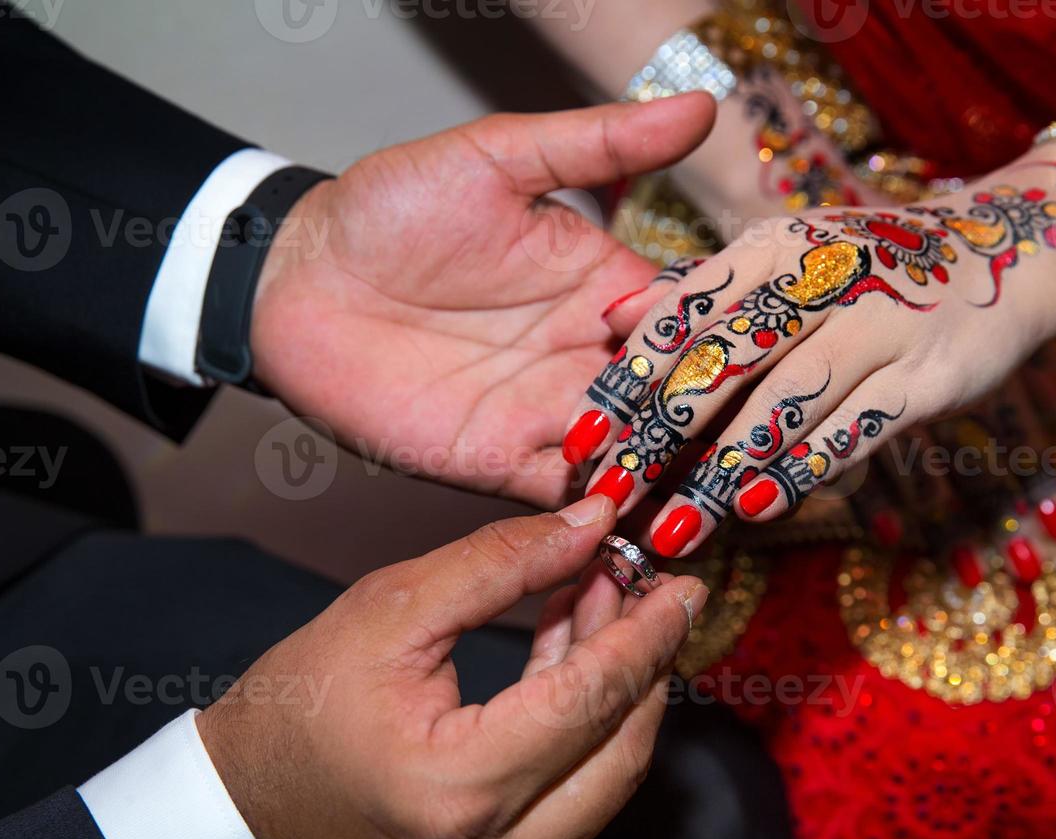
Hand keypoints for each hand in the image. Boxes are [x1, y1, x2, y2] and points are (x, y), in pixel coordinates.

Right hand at [197, 494, 706, 838]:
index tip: (678, 584)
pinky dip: (583, 733)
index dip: (644, 633)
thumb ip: (500, 563)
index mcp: (458, 790)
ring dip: (616, 692)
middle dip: (643, 660)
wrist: (242, 820)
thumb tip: (593, 527)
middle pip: (619, 748)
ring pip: (606, 779)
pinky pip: (575, 804)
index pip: (590, 700)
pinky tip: (574, 660)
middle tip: (649, 589)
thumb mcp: (388, 611)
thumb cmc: (295, 714)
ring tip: (604, 607)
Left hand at [248, 95, 715, 507]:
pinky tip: (639, 517)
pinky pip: (571, 498)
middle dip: (713, 422)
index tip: (759, 351)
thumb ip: (599, 143)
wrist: (296, 280)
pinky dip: (607, 512)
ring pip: (638, 455)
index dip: (723, 335)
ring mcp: (550, 412)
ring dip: (673, 474)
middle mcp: (589, 353)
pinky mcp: (504, 463)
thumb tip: (703, 104)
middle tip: (759, 444)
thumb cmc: (389, 207)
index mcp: (604, 281)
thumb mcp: (499, 158)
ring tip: (717, 495)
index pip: (689, 317)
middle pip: (676, 398)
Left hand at [559, 144, 1055, 556]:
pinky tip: (759, 508)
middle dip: (658, 439)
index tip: (581, 444)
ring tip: (672, 526)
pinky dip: (804, 469)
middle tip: (611, 497)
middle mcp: (822, 278)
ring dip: (722, 473)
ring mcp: (879, 325)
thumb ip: (705, 289)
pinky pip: (855, 430)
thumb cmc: (874, 266)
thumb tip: (613, 323)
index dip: (625, 384)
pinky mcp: (927, 375)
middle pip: (723, 364)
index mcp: (775, 246)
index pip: (682, 317)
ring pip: (784, 405)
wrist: (1007, 254)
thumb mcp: (788, 255)